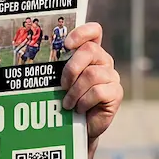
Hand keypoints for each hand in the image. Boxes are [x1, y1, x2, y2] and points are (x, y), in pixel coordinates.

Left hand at [60, 22, 121, 158]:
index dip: (82, 32)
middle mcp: (103, 61)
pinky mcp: (116, 93)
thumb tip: (42, 61)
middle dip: (71, 68)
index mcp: (90, 53)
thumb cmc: (68, 100)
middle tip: (62, 85)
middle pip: (89, 50)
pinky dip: (84, 102)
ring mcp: (111, 77)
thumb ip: (59, 68)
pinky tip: (79, 109)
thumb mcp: (61, 82)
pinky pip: (98, 91)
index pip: (94, 32)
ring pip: (92, 74)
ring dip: (75, 91)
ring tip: (68, 103)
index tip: (67, 44)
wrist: (79, 127)